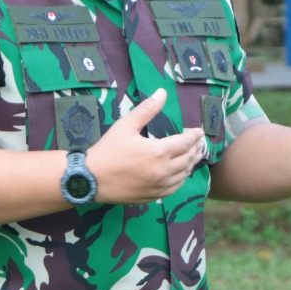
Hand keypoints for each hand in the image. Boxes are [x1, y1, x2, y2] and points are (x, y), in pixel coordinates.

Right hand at [86, 89, 207, 203]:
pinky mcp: (153, 196)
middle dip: (196, 148)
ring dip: (191, 163)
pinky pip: (174, 188)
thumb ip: (147, 109)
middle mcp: (163, 171)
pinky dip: (181, 179)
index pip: (185, 142)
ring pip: (184, 175)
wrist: (90, 178)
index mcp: (159, 152)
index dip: (194, 136)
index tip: (199, 131)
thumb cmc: (108, 150)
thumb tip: (162, 92)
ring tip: (193, 155)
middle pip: (188, 159)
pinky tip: (181, 174)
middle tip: (199, 142)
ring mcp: (159, 186)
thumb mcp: (126, 125)